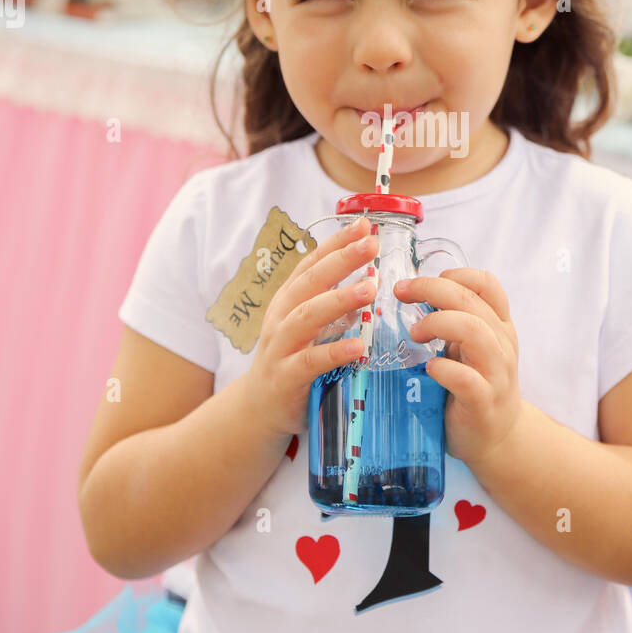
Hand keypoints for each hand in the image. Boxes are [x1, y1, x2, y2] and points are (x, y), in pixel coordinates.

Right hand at [241, 215, 379, 437]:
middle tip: (371, 243)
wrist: (260, 407)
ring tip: (370, 287)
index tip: (363, 225)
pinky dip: (334, 351)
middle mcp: (282, 317)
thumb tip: (371, 277)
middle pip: (311, 281)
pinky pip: (311, 362)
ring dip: (339, 299)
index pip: (312, 263)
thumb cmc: (293, 360)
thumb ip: (334, 304)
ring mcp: (281, 346)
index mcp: (290, 300)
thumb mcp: (310, 326)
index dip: (336, 242)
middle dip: (341, 259)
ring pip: (308, 316)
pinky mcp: (286, 377)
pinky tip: (358, 346)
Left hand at [394, 268, 522, 470]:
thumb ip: (452, 322)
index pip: (487, 284)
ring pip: (474, 332)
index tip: (422, 282)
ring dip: (438, 323)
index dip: (455, 274)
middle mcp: (502, 344)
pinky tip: (429, 368)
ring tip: (415, 332)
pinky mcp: (483, 403)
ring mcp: (496, 374)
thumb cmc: (474, 386)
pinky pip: (466, 379)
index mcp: (498, 326)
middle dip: (431, 289)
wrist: (496, 438)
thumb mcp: (469, 348)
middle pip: (471, 301)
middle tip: (401, 294)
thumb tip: (409, 294)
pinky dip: (443, 369)